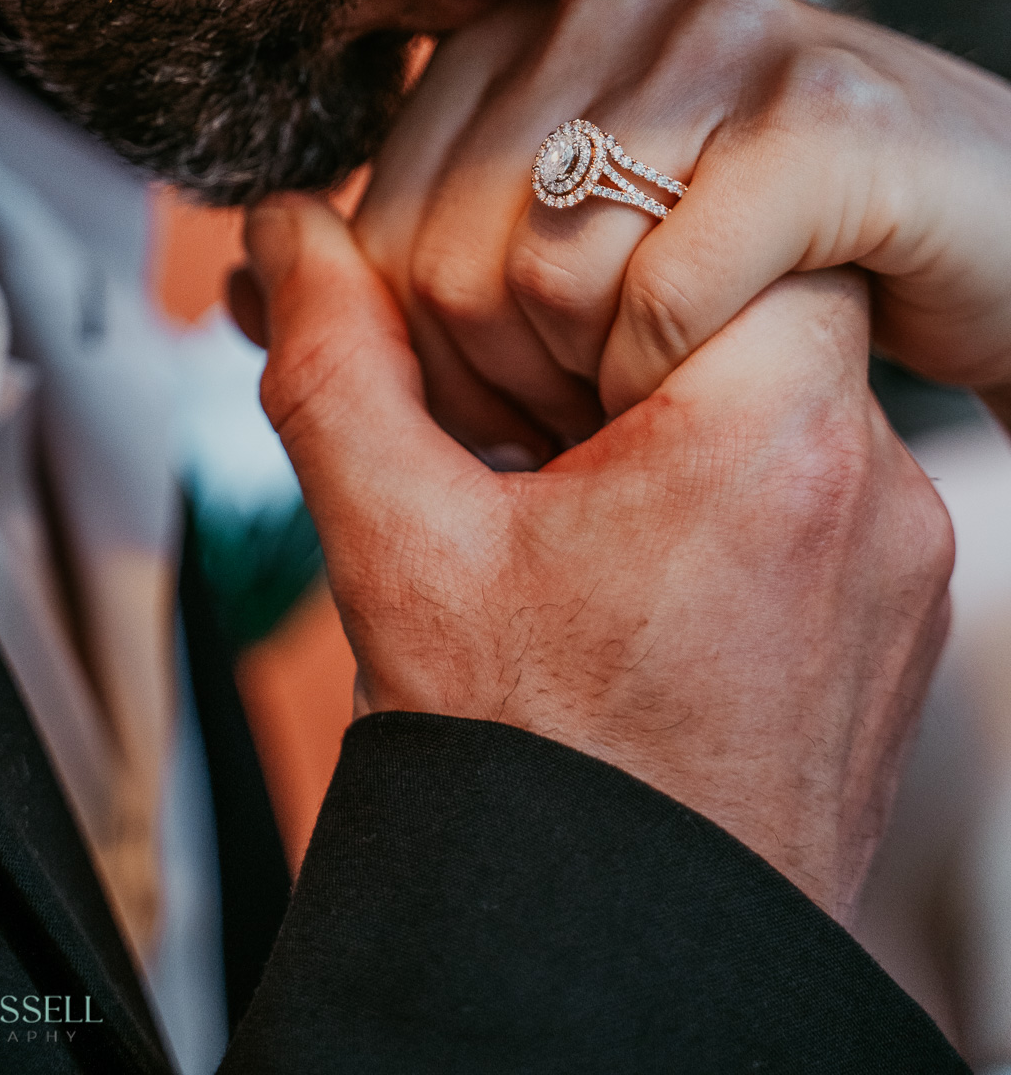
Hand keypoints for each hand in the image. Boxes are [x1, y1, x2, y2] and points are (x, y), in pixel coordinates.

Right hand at [243, 193, 952, 923]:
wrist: (616, 970)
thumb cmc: (534, 784)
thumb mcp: (401, 552)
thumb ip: (340, 366)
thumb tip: (292, 238)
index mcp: (770, 441)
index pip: (735, 223)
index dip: (630, 240)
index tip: (556, 318)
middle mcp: (872, 496)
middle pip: (763, 308)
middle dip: (640, 338)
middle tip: (546, 407)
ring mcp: (900, 566)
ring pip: (796, 402)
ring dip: (688, 418)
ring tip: (584, 500)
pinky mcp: (894, 624)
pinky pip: (824, 496)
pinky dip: (736, 496)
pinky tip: (641, 566)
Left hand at [355, 0, 1010, 457]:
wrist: (998, 233)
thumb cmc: (773, 242)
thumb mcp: (574, 233)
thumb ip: (414, 243)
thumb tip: (247, 270)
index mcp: (539, 14)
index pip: (376, 200)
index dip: (408, 333)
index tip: (486, 399)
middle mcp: (621, 0)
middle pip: (443, 240)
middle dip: (491, 375)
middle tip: (566, 424)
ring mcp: (728, 42)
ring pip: (545, 266)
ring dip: (582, 384)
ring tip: (635, 409)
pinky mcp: (825, 121)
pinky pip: (667, 285)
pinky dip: (668, 372)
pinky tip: (705, 384)